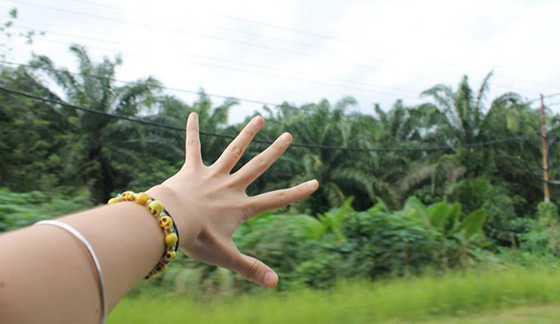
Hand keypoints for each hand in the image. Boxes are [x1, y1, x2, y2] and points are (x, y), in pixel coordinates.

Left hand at [147, 113, 318, 287]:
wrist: (169, 221)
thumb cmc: (197, 239)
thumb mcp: (226, 257)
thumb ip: (251, 269)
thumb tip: (276, 283)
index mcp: (241, 207)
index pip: (276, 199)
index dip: (297, 192)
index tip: (315, 182)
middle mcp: (230, 187)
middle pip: (258, 166)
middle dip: (275, 151)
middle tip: (289, 134)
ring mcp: (211, 175)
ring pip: (233, 150)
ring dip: (247, 134)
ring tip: (259, 118)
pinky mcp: (191, 169)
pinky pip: (192, 146)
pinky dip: (192, 130)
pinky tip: (192, 113)